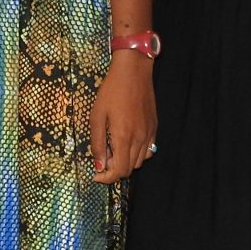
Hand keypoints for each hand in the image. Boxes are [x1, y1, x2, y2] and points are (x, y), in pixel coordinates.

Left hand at [90, 51, 154, 184]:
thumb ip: (97, 143)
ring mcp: (149, 134)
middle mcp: (139, 139)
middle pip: (129, 169)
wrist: (133, 71)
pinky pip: (148, 150)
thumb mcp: (97, 116)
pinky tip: (127, 142)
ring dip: (125, 162)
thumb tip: (98, 166)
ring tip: (113, 148)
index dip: (106, 178)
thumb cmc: (111, 91)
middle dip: (113, 170)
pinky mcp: (154, 127)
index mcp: (123, 137)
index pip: (119, 171)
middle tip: (102, 158)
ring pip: (140, 162)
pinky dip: (137, 154)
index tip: (96, 175)